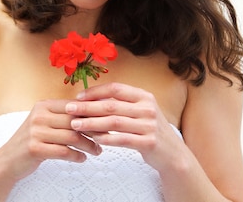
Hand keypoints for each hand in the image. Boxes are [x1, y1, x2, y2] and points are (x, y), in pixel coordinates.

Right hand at [0, 99, 101, 180]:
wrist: (7, 160)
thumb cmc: (32, 141)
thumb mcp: (45, 123)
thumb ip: (63, 117)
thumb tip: (93, 113)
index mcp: (44, 105)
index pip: (74, 107)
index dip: (91, 114)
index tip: (105, 122)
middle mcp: (39, 115)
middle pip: (75, 121)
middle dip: (93, 130)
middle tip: (105, 138)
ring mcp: (36, 131)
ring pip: (72, 137)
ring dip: (88, 145)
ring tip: (96, 151)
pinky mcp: (35, 148)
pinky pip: (63, 151)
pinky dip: (76, 156)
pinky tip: (82, 158)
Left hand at [64, 82, 184, 170]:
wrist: (173, 154)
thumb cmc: (150, 130)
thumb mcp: (141, 111)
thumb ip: (122, 104)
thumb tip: (91, 98)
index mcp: (144, 96)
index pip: (116, 88)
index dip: (95, 91)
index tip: (78, 97)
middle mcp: (148, 108)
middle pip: (112, 105)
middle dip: (88, 107)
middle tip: (70, 109)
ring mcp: (149, 126)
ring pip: (114, 122)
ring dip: (92, 123)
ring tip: (75, 124)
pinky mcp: (149, 143)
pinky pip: (121, 139)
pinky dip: (105, 138)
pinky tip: (92, 138)